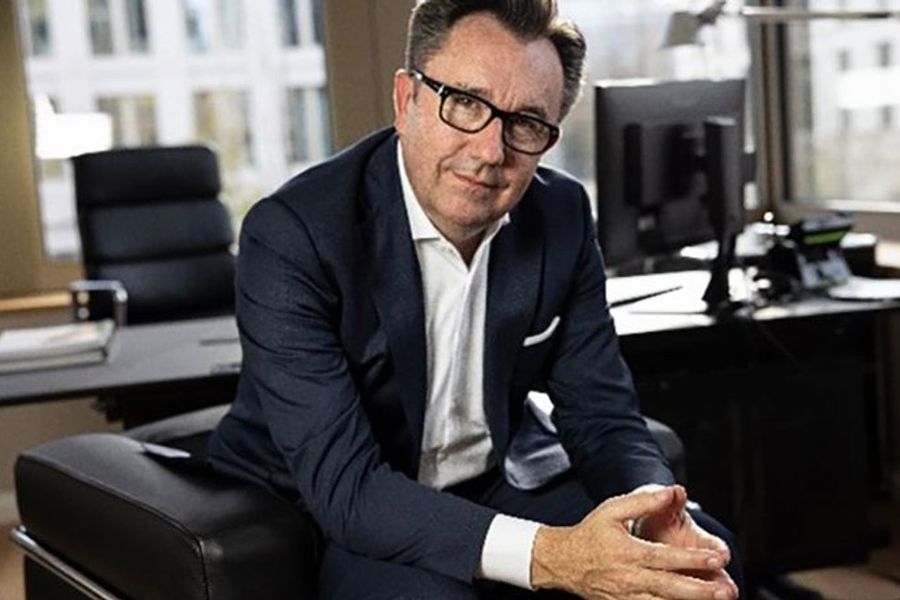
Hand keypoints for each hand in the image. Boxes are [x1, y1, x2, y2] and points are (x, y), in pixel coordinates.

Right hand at [530, 487, 736, 599]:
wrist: (562, 561)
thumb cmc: (590, 533)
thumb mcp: (611, 510)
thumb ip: (643, 501)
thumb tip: (671, 492)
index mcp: (627, 552)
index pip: (666, 558)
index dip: (693, 560)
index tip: (717, 559)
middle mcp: (628, 578)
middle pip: (669, 588)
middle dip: (700, 591)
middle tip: (725, 591)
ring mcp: (625, 596)